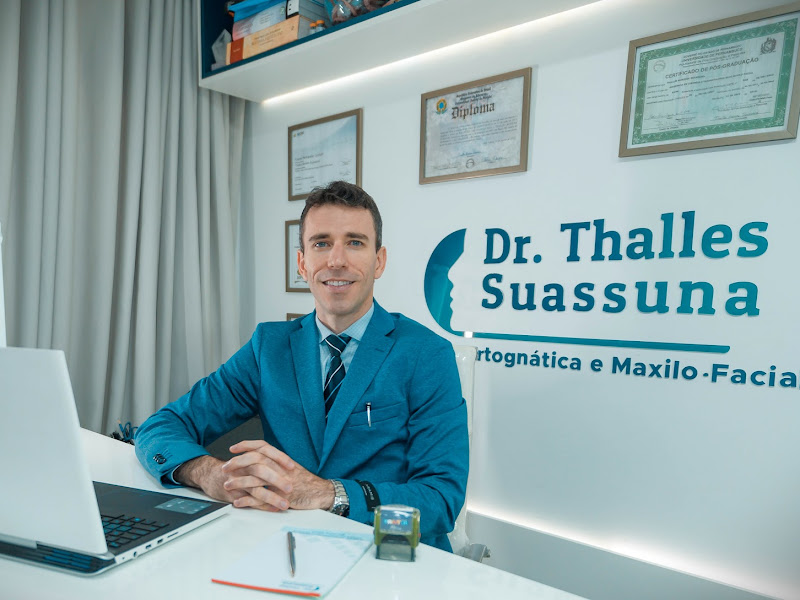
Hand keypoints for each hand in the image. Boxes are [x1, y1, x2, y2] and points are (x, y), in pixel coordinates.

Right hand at [174, 443, 294, 511]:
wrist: (210, 475)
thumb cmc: (235, 468)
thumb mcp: (249, 458)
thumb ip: (265, 460)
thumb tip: (289, 467)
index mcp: (250, 455)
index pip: (266, 451)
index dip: (279, 458)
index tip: (292, 466)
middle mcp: (243, 467)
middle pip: (260, 470)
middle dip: (276, 480)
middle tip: (290, 488)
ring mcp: (238, 481)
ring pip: (255, 488)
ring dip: (271, 497)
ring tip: (284, 504)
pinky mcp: (234, 494)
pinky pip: (249, 501)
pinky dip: (262, 506)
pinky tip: (273, 509)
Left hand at [224, 440, 334, 510]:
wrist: (320, 493)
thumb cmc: (306, 481)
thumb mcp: (291, 467)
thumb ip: (276, 463)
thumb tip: (261, 460)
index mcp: (282, 459)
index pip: (262, 446)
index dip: (246, 445)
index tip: (233, 448)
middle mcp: (280, 468)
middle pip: (255, 460)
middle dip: (238, 462)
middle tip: (225, 466)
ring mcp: (280, 483)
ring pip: (255, 479)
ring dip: (238, 482)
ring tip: (227, 485)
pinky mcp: (280, 498)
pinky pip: (260, 499)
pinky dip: (247, 500)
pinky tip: (237, 502)